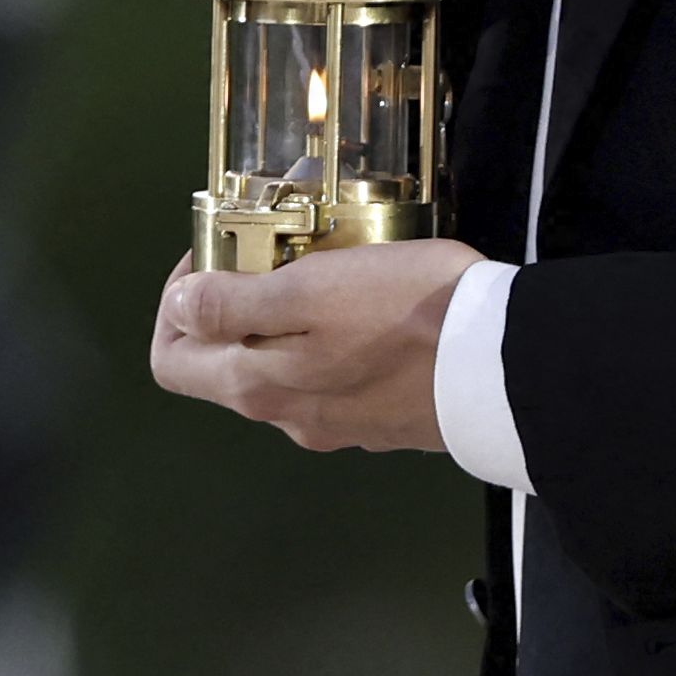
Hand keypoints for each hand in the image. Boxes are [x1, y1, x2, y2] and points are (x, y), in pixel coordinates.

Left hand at [149, 240, 479, 453]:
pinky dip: (329, 338)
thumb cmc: (403, 315)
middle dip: (231, 304)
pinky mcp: (383, 419)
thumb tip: (177, 311)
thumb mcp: (309, 292)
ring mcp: (339, 424)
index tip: (213, 258)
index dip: (175, 306)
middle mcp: (290, 418)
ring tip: (320, 265)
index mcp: (259, 389)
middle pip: (224, 365)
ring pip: (281, 368)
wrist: (505, 366)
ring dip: (284, 318)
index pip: (171, 363)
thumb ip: (233, 308)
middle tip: (268, 251)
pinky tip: (363, 301)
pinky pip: (333, 376)